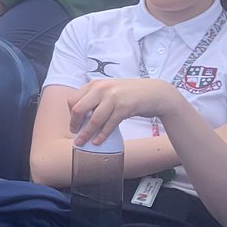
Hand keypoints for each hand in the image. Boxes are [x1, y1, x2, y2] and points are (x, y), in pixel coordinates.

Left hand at [66, 77, 180, 146]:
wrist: (155, 93)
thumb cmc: (130, 93)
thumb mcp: (109, 90)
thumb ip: (95, 98)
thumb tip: (80, 116)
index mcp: (95, 84)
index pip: (73, 100)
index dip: (71, 114)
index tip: (73, 124)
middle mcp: (102, 88)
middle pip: (79, 109)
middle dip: (74, 124)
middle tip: (75, 134)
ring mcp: (113, 97)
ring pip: (93, 119)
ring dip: (86, 133)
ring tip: (82, 142)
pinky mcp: (124, 107)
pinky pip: (109, 124)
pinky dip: (102, 135)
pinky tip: (98, 141)